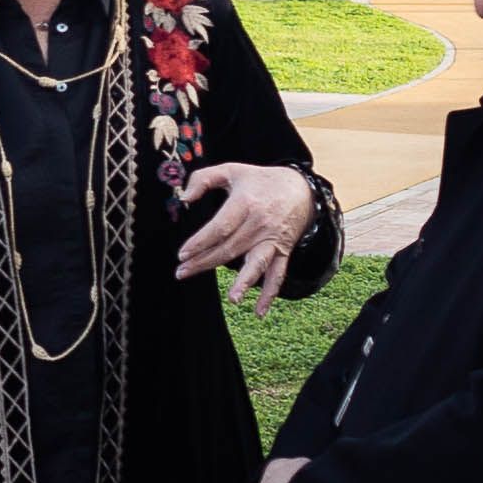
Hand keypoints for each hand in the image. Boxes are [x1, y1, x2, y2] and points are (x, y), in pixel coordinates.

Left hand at [174, 161, 315, 309]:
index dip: (201, 241)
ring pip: (257, 263)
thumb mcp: (231, 170)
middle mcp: (260, 224)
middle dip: (205, 262)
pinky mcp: (282, 251)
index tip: (183, 253)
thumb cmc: (260, 180)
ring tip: (232, 298)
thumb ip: (203, 179)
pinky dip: (270, 294)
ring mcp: (272, 240)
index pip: (221, 227)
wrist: (300, 189)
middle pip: (230, 248)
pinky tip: (259, 312)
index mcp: (246, 203)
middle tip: (182, 272)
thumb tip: (184, 198)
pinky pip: (277, 275)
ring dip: (245, 282)